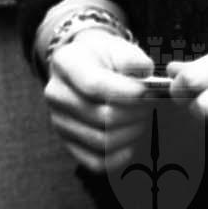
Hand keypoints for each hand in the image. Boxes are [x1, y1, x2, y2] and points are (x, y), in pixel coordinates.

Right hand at [42, 26, 155, 173]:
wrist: (86, 67)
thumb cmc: (105, 57)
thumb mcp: (118, 46)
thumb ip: (132, 59)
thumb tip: (144, 79)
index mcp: (65, 63)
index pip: (95, 85)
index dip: (127, 93)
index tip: (148, 92)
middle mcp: (56, 94)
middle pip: (102, 117)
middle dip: (136, 113)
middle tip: (151, 105)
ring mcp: (59, 121)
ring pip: (103, 141)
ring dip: (132, 133)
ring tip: (142, 118)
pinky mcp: (68, 144)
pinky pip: (97, 163)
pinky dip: (121, 156)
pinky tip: (132, 140)